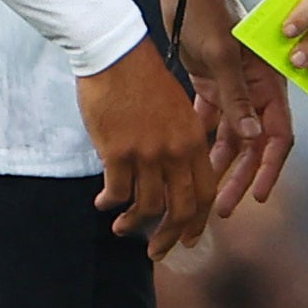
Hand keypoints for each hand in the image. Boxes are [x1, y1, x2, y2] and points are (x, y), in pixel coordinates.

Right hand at [77, 38, 217, 258]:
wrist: (115, 55)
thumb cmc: (143, 78)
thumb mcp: (177, 108)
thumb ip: (181, 141)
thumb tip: (175, 174)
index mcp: (193, 139)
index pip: (204, 191)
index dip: (197, 220)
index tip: (188, 238)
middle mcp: (175, 151)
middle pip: (181, 208)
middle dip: (169, 236)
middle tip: (157, 251)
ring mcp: (147, 153)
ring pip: (147, 206)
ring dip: (133, 224)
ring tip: (121, 229)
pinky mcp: (118, 152)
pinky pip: (117, 192)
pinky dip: (110, 204)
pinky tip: (103, 204)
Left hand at [173, 0, 292, 217]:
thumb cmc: (210, 11)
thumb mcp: (223, 54)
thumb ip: (237, 96)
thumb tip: (252, 137)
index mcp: (268, 83)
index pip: (277, 135)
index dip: (269, 168)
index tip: (259, 195)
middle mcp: (255, 90)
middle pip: (253, 145)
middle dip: (242, 177)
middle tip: (224, 207)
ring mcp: (232, 90)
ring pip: (231, 139)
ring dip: (221, 166)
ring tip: (206, 195)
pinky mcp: (210, 86)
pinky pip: (210, 123)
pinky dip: (203, 143)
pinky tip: (191, 164)